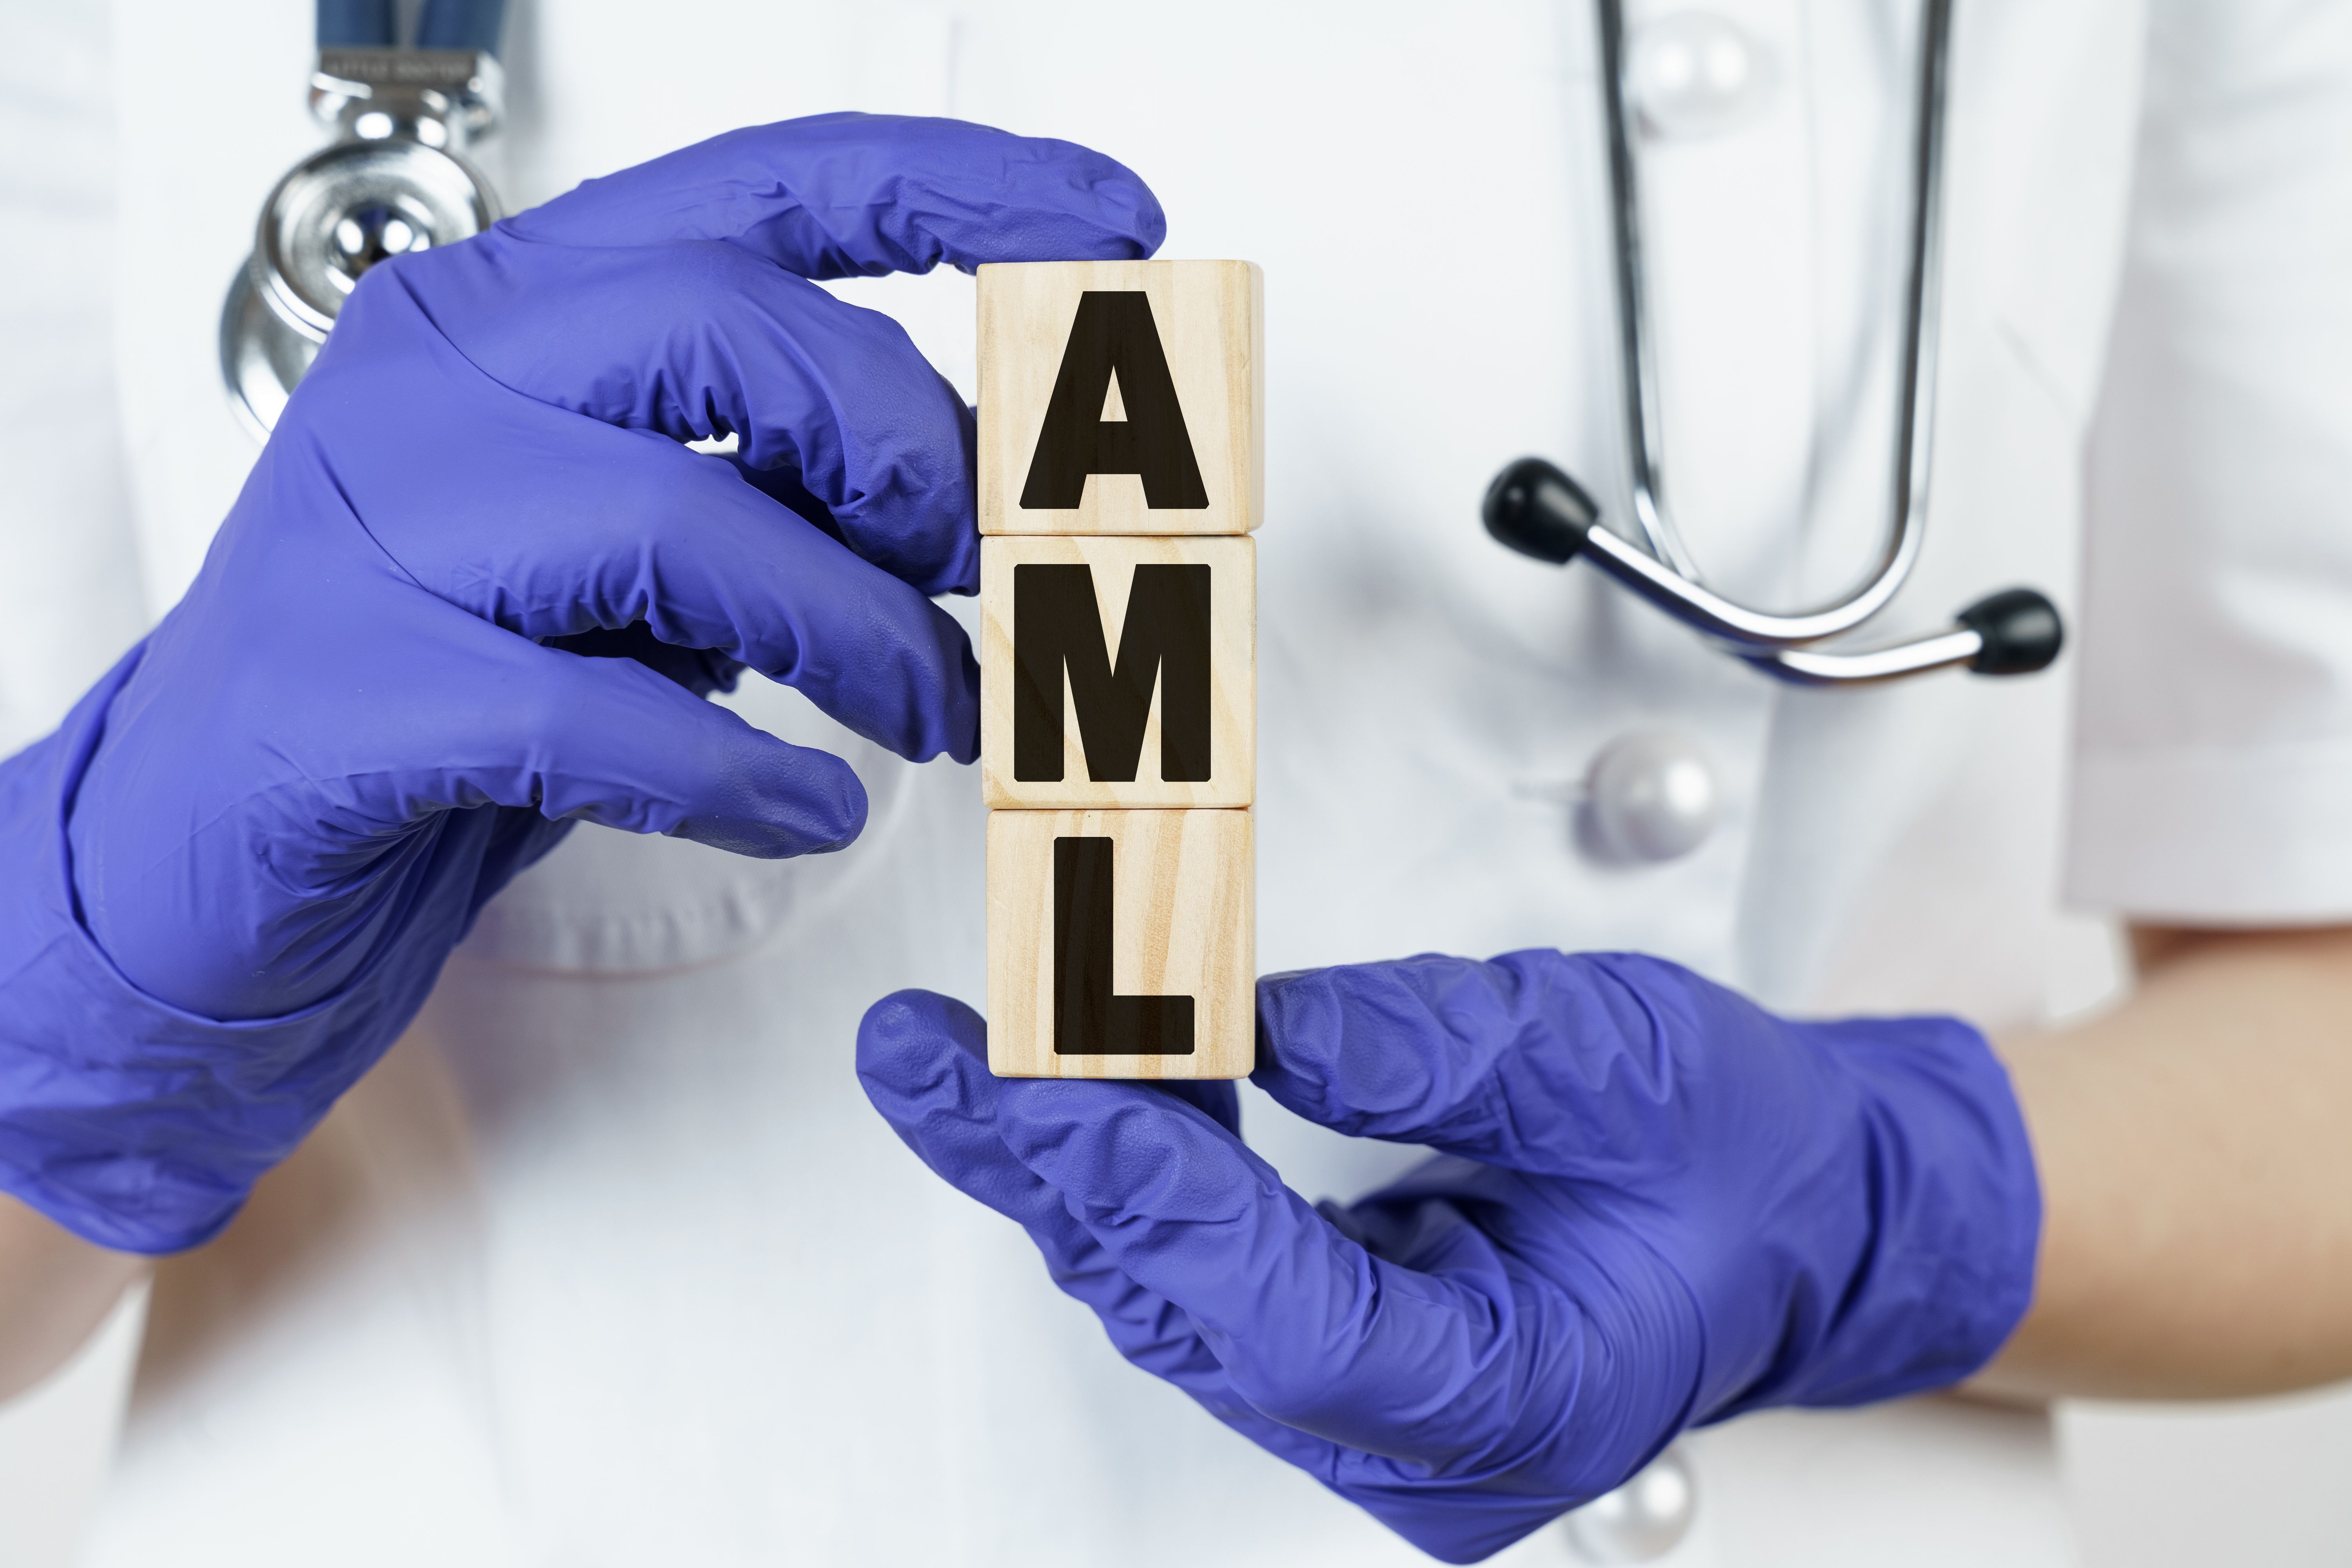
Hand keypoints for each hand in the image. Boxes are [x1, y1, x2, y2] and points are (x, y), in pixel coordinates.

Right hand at [0, 113, 1161, 1252]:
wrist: (207, 850)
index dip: (954, 191)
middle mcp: (433, 378)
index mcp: (514, 312)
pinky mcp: (338, 691)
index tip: (1108, 227)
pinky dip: (739, 772)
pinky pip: (588, 715)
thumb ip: (770, 490)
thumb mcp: (634, 564)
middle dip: (904, 452)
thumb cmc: (447, 687)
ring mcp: (368, 524)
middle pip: (730, 328)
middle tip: (986, 574)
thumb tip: (977, 493)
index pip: (761, 186)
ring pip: (676, 521)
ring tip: (937, 717)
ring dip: (860, 635)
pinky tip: (806, 809)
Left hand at [858, 950, 2038, 1562]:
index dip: (1141, 1188)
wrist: (1803, 1210)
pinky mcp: (1350, 1353)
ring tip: (966, 1055)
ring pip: (1173, 1296)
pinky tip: (1073, 1088)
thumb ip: (1431, 1044)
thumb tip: (1252, 1019)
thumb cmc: (1740, 1155)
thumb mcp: (1609, 1059)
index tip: (1025, 1075)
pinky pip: (1207, 1272)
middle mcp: (1428, 1439)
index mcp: (1515, 1397)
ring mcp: (1379, 1409)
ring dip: (1069, 1168)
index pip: (1276, 1307)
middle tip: (928, 1054)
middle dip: (1051, 1169)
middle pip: (1189, 1311)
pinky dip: (1137, 1174)